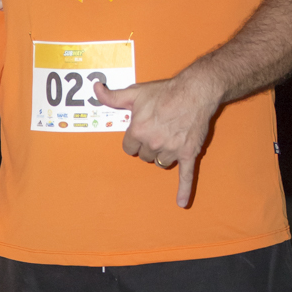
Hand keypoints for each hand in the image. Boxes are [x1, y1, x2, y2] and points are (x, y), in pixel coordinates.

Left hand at [94, 69, 220, 208]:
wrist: (196, 90)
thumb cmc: (166, 91)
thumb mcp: (135, 93)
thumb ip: (113, 96)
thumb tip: (95, 88)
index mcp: (138, 131)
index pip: (128, 147)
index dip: (133, 139)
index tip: (141, 131)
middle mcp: (153, 143)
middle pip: (144, 156)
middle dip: (148, 146)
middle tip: (158, 129)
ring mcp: (171, 150)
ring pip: (161, 163)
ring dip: (163, 155)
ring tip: (170, 137)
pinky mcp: (188, 153)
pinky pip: (185, 175)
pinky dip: (184, 190)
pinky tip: (182, 202)